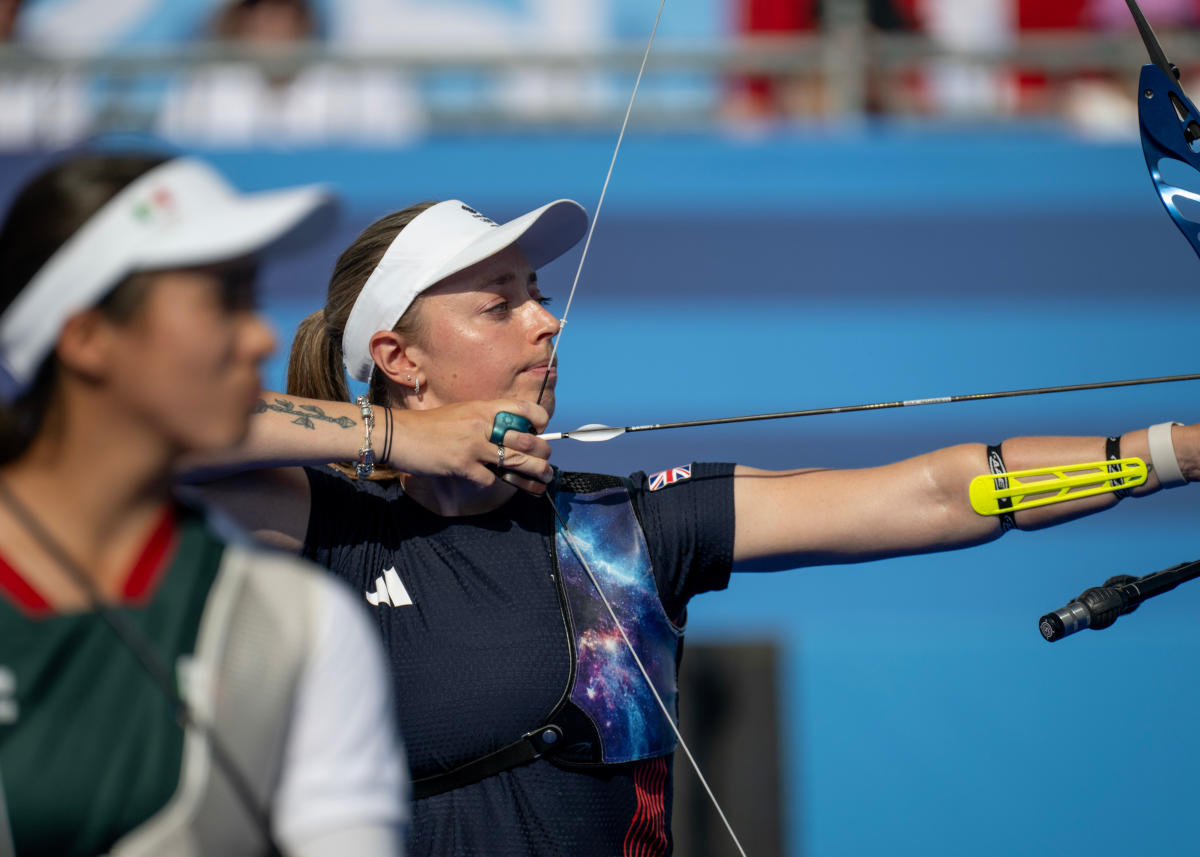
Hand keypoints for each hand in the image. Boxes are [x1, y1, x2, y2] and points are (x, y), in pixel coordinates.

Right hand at [386, 400, 552, 493]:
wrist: (397, 434)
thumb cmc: (427, 426)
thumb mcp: (460, 414)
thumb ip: (483, 422)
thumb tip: (505, 435)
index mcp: (483, 408)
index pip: (522, 408)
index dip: (538, 420)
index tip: (541, 430)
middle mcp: (482, 424)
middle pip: (526, 440)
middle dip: (543, 454)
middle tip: (547, 462)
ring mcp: (474, 445)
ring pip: (516, 461)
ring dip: (534, 473)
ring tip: (544, 479)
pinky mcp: (463, 465)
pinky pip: (489, 478)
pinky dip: (493, 482)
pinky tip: (492, 482)